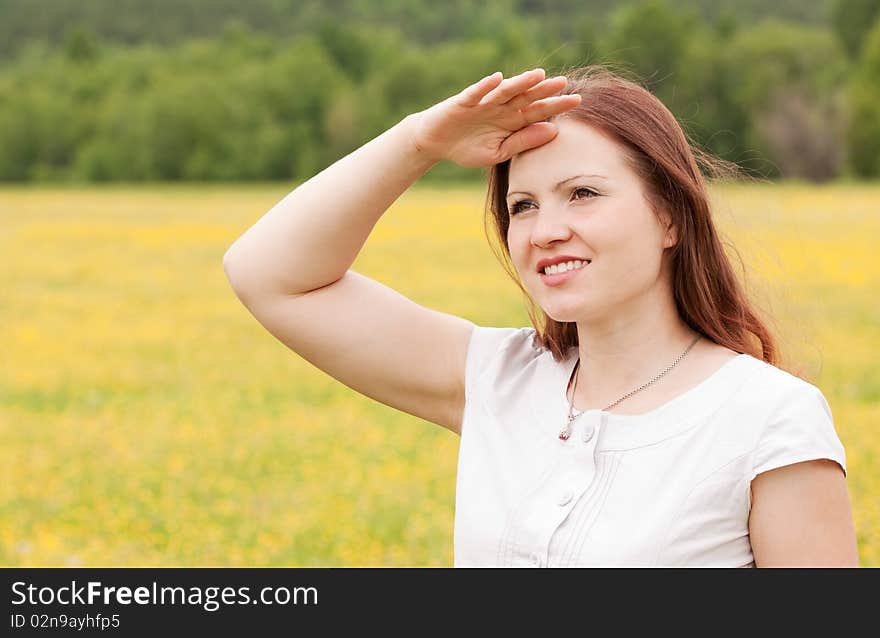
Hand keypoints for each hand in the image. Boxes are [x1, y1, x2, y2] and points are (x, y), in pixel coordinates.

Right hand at [405, 68, 581, 168]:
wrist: (435, 143)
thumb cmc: (467, 148)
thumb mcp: (498, 152)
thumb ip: (523, 142)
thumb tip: (553, 131)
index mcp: (511, 120)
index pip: (538, 111)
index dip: (556, 106)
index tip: (577, 101)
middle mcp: (500, 107)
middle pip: (526, 97)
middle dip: (544, 90)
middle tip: (564, 83)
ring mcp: (483, 102)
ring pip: (505, 91)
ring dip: (521, 82)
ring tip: (538, 75)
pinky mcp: (464, 101)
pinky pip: (476, 92)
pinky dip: (486, 86)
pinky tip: (498, 78)